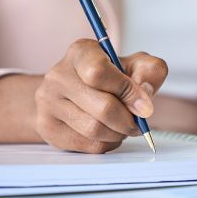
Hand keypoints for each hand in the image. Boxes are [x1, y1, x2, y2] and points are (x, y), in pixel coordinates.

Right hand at [35, 39, 167, 152]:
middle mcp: (58, 75)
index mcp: (80, 52)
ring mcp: (48, 102)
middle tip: (138, 123)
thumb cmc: (110, 77)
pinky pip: (87, 145)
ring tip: (123, 126)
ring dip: (119, 134)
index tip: (145, 105)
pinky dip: (107, 143)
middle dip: (128, 120)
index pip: (98, 72)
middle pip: (102, 107)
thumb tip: (145, 97)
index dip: (127, 91)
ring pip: (95, 130)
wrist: (74, 92)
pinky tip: (108, 133)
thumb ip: (149, 72)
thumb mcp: (135, 65)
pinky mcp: (47, 127)